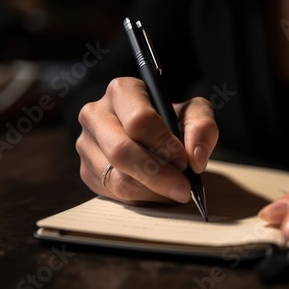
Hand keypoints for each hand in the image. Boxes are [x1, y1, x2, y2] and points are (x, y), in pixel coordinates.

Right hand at [76, 77, 218, 204]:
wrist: (150, 135)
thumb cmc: (172, 120)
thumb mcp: (193, 114)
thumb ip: (202, 128)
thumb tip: (196, 158)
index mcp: (122, 90)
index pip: (139, 120)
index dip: (164, 145)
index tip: (184, 162)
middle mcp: (96, 113)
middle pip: (121, 151)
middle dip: (157, 175)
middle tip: (183, 188)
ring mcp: (86, 143)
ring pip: (116, 177)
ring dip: (151, 190)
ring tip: (173, 190)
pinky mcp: (86, 170)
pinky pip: (112, 193)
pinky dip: (140, 198)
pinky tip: (156, 191)